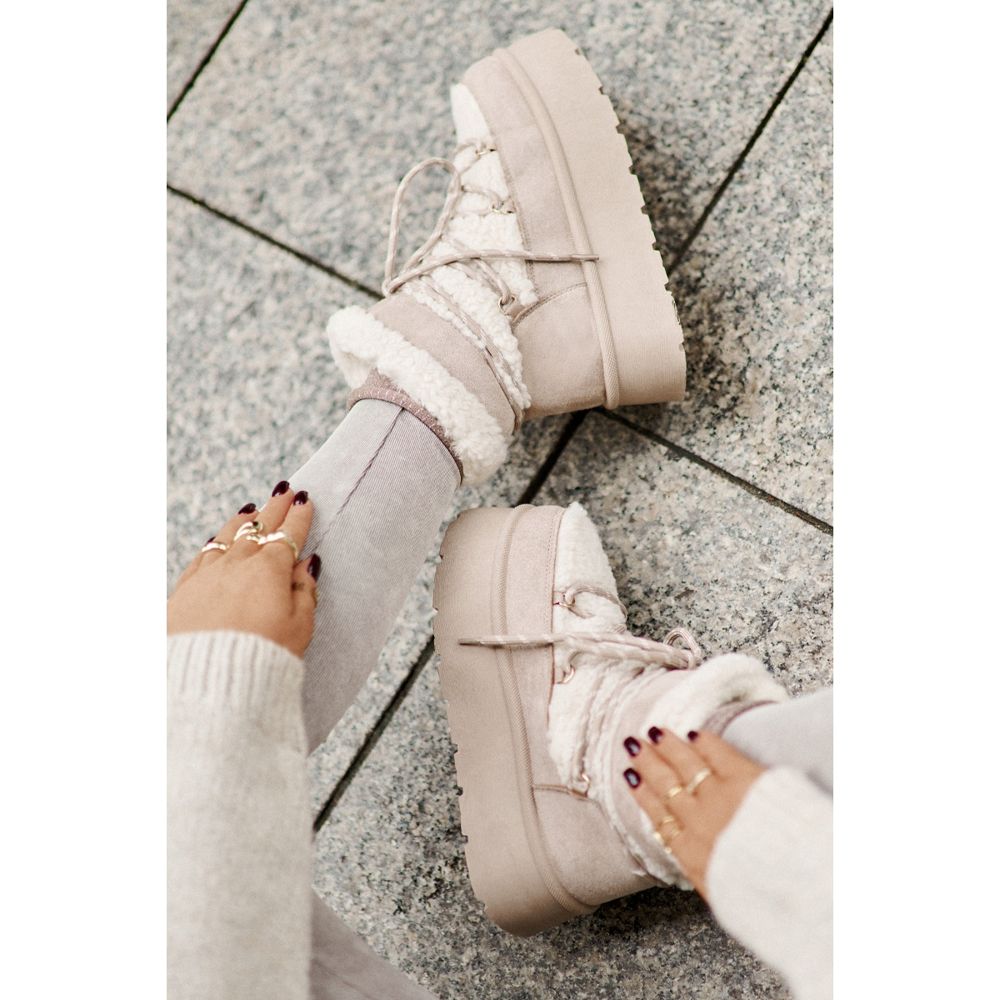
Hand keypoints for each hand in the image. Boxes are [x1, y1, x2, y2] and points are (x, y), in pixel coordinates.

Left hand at [168, 483, 320, 657]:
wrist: (208, 683)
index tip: (305, 501)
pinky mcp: (183, 592)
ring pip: (226, 537)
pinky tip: (215, 542)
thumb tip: (306, 565)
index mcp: (270, 570)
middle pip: (258, 528)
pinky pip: (201, 557)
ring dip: (241, 521)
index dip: (299, 516)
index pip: (289, 535)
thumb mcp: (299, 627)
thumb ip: (304, 592)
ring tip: (250, 510)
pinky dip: (213, 544)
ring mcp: (206, 576)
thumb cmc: (262, 658)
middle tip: (283, 491)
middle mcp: (236, 565)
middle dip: (274, 508)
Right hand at [623, 725, 764, 898]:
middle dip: (647, 762)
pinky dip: (704, 742)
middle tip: (633, 744)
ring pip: (685, 764)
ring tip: (655, 732)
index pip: (657, 816)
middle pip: (665, 785)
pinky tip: (695, 734)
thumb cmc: (767, 897)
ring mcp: (719, 798)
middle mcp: (698, 822)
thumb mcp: (723, 894)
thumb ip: (703, 871)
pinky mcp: (744, 779)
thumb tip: (695, 861)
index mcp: (691, 854)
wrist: (798, 886)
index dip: (641, 793)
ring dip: (668, 746)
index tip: (630, 776)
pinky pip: (717, 753)